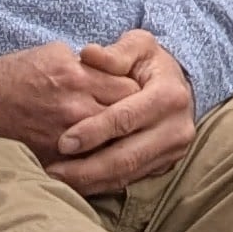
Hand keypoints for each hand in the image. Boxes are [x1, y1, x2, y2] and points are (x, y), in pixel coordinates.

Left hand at [0, 28, 199, 196]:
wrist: (179, 84)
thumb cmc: (150, 63)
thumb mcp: (138, 46)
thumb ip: (115, 52)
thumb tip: (89, 54)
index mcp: (170, 96)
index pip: (126, 118)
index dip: (94, 132)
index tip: (63, 142)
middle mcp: (176, 128)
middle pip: (127, 156)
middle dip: (87, 168)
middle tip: (53, 171)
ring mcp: (173, 151)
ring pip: (127, 174)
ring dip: (90, 182)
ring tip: (57, 181)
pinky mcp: (166, 166)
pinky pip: (129, 181)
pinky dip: (101, 185)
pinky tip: (76, 184)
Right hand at [0, 39, 131, 152]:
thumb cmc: (20, 73)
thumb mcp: (57, 54)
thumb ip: (91, 64)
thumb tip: (118, 70)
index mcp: (79, 77)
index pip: (131, 89)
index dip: (139, 94)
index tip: (141, 96)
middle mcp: (75, 107)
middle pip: (127, 120)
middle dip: (135, 120)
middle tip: (140, 121)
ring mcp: (65, 136)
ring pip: (112, 145)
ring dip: (120, 143)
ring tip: (126, 139)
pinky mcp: (54, 157)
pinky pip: (89, 164)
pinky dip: (100, 161)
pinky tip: (106, 157)